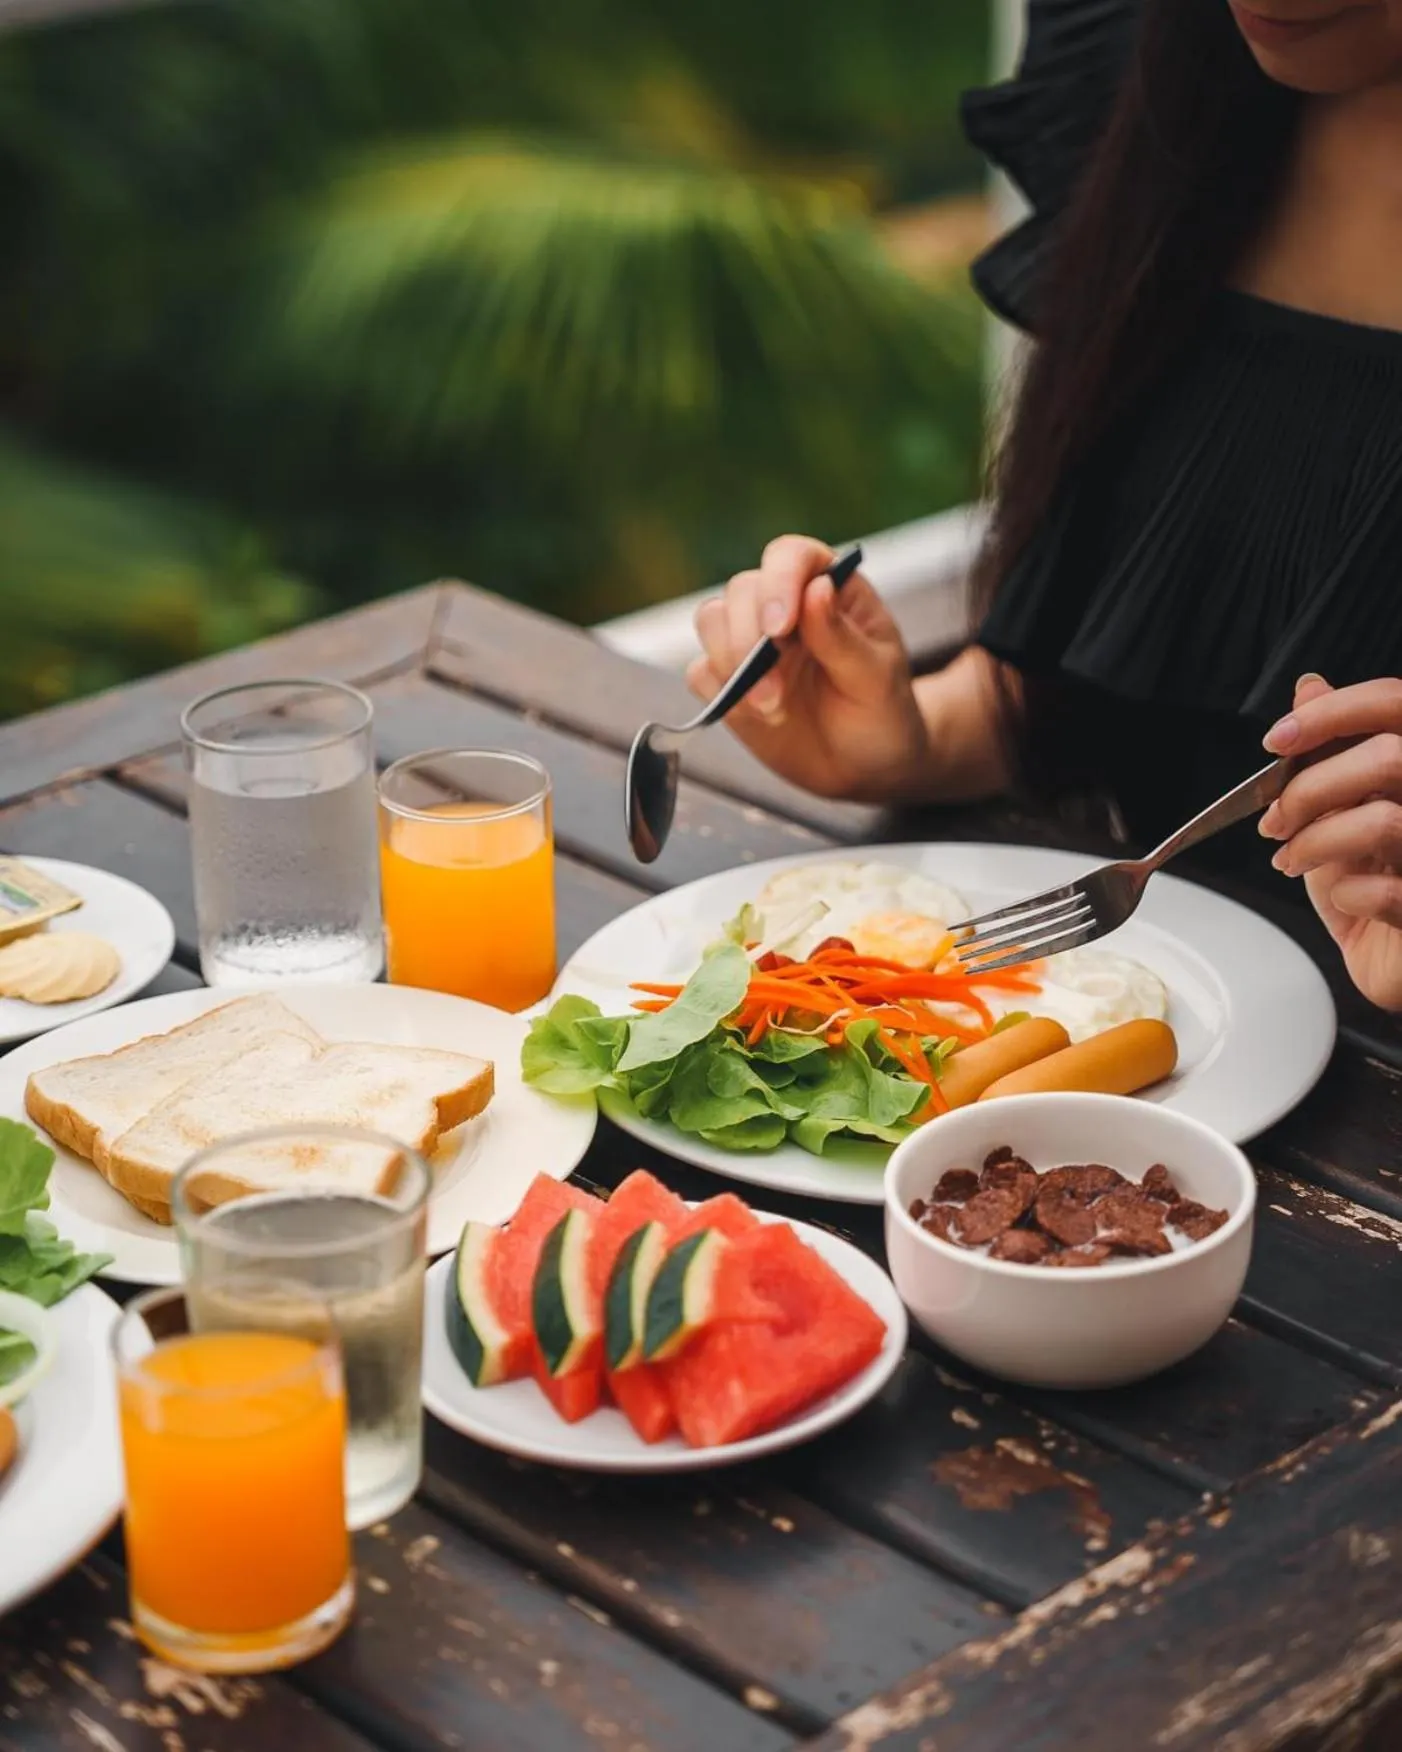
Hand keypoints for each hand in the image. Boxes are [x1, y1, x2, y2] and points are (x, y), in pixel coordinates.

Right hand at [687, 534, 928, 800]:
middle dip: (751, 641)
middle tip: (776, 694)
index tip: (779, 628)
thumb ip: (841, 637)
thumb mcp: (875, 678)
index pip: (792, 557)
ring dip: (731, 665)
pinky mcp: (728, 679)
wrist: (862, 768)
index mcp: (830, 588)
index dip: (778, 582)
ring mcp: (752, 640)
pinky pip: (701, 671)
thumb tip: (816, 588)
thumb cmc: (880, 714)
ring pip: (712, 621)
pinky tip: (758, 716)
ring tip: (772, 708)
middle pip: (742, 590)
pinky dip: (720, 693)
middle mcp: (786, 604)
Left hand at [1260, 672, 1401, 1010]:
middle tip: (1274, 820)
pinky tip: (1344, 900)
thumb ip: (1333, 749)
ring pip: (1384, 821)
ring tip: (1292, 861)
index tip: (1276, 741)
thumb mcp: (1343, 810)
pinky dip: (1347, 895)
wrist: (1395, 963)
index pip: (1395, 703)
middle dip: (1311, 788)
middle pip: (1389, 757)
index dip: (1333, 713)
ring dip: (1316, 843)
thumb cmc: (1376, 886)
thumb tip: (1310, 687)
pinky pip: (1387, 891)